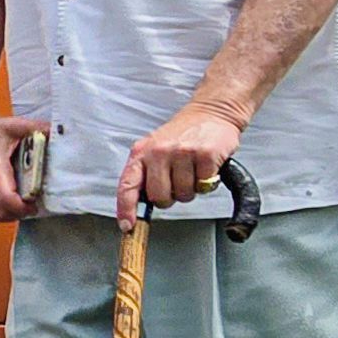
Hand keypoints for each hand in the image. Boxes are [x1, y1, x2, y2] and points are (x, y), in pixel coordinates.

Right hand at [0, 112, 53, 222]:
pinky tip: (12, 204)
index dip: (22, 207)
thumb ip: (41, 130)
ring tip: (24, 206)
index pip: (6, 198)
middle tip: (34, 205)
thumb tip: (62, 135)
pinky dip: (1, 213)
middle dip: (20, 213)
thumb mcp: (19, 126)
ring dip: (11, 215)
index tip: (35, 203)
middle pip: (1, 211)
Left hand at [118, 100, 243, 225]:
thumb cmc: (182, 134)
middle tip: (176, 183)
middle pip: (159, 197)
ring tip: (192, 170)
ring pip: (184, 195)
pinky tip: (205, 167)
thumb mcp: (154, 149)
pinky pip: (204, 186)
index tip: (128, 226)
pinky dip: (207, 182)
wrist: (211, 112)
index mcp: (141, 152)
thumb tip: (137, 205)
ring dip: (190, 189)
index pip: (127, 186)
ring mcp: (182, 152)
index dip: (126, 209)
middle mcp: (159, 152)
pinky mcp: (205, 154)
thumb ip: (145, 174)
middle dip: (169, 198)